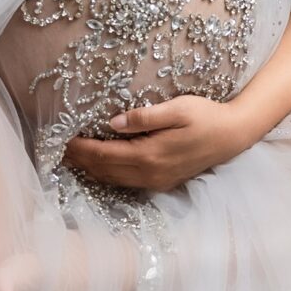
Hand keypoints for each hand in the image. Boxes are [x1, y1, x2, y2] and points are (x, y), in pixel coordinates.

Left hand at [65, 95, 253, 192]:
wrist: (233, 136)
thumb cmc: (207, 116)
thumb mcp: (178, 108)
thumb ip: (145, 117)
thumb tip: (113, 123)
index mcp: (150, 155)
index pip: (104, 155)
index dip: (80, 149)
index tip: (61, 139)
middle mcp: (150, 173)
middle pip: (104, 170)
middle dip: (80, 160)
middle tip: (57, 149)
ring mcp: (156, 180)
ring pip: (113, 179)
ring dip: (91, 169)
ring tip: (71, 158)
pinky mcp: (161, 181)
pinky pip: (126, 182)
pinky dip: (107, 174)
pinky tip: (98, 166)